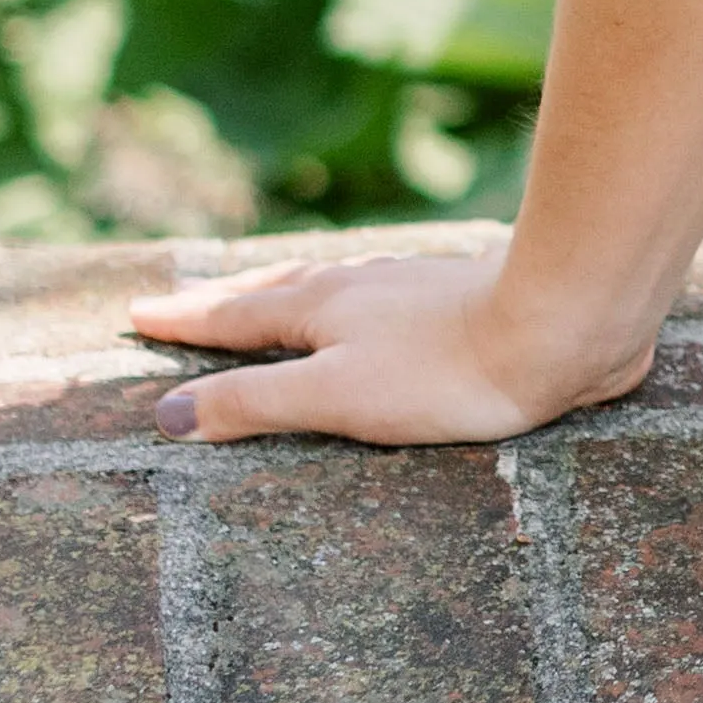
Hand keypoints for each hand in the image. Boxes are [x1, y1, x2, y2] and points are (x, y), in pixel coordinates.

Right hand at [129, 244, 650, 446]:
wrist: (563, 324)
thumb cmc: (447, 369)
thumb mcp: (333, 395)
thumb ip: (253, 402)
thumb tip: (168, 415)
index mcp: (324, 308)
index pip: (236, 316)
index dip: (186, 321)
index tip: (139, 313)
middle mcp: (364, 289)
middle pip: (281, 291)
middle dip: (230, 301)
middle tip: (188, 300)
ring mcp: (416, 290)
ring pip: (336, 287)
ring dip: (294, 295)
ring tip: (275, 298)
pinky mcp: (467, 302)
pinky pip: (387, 298)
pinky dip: (357, 302)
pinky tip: (383, 308)